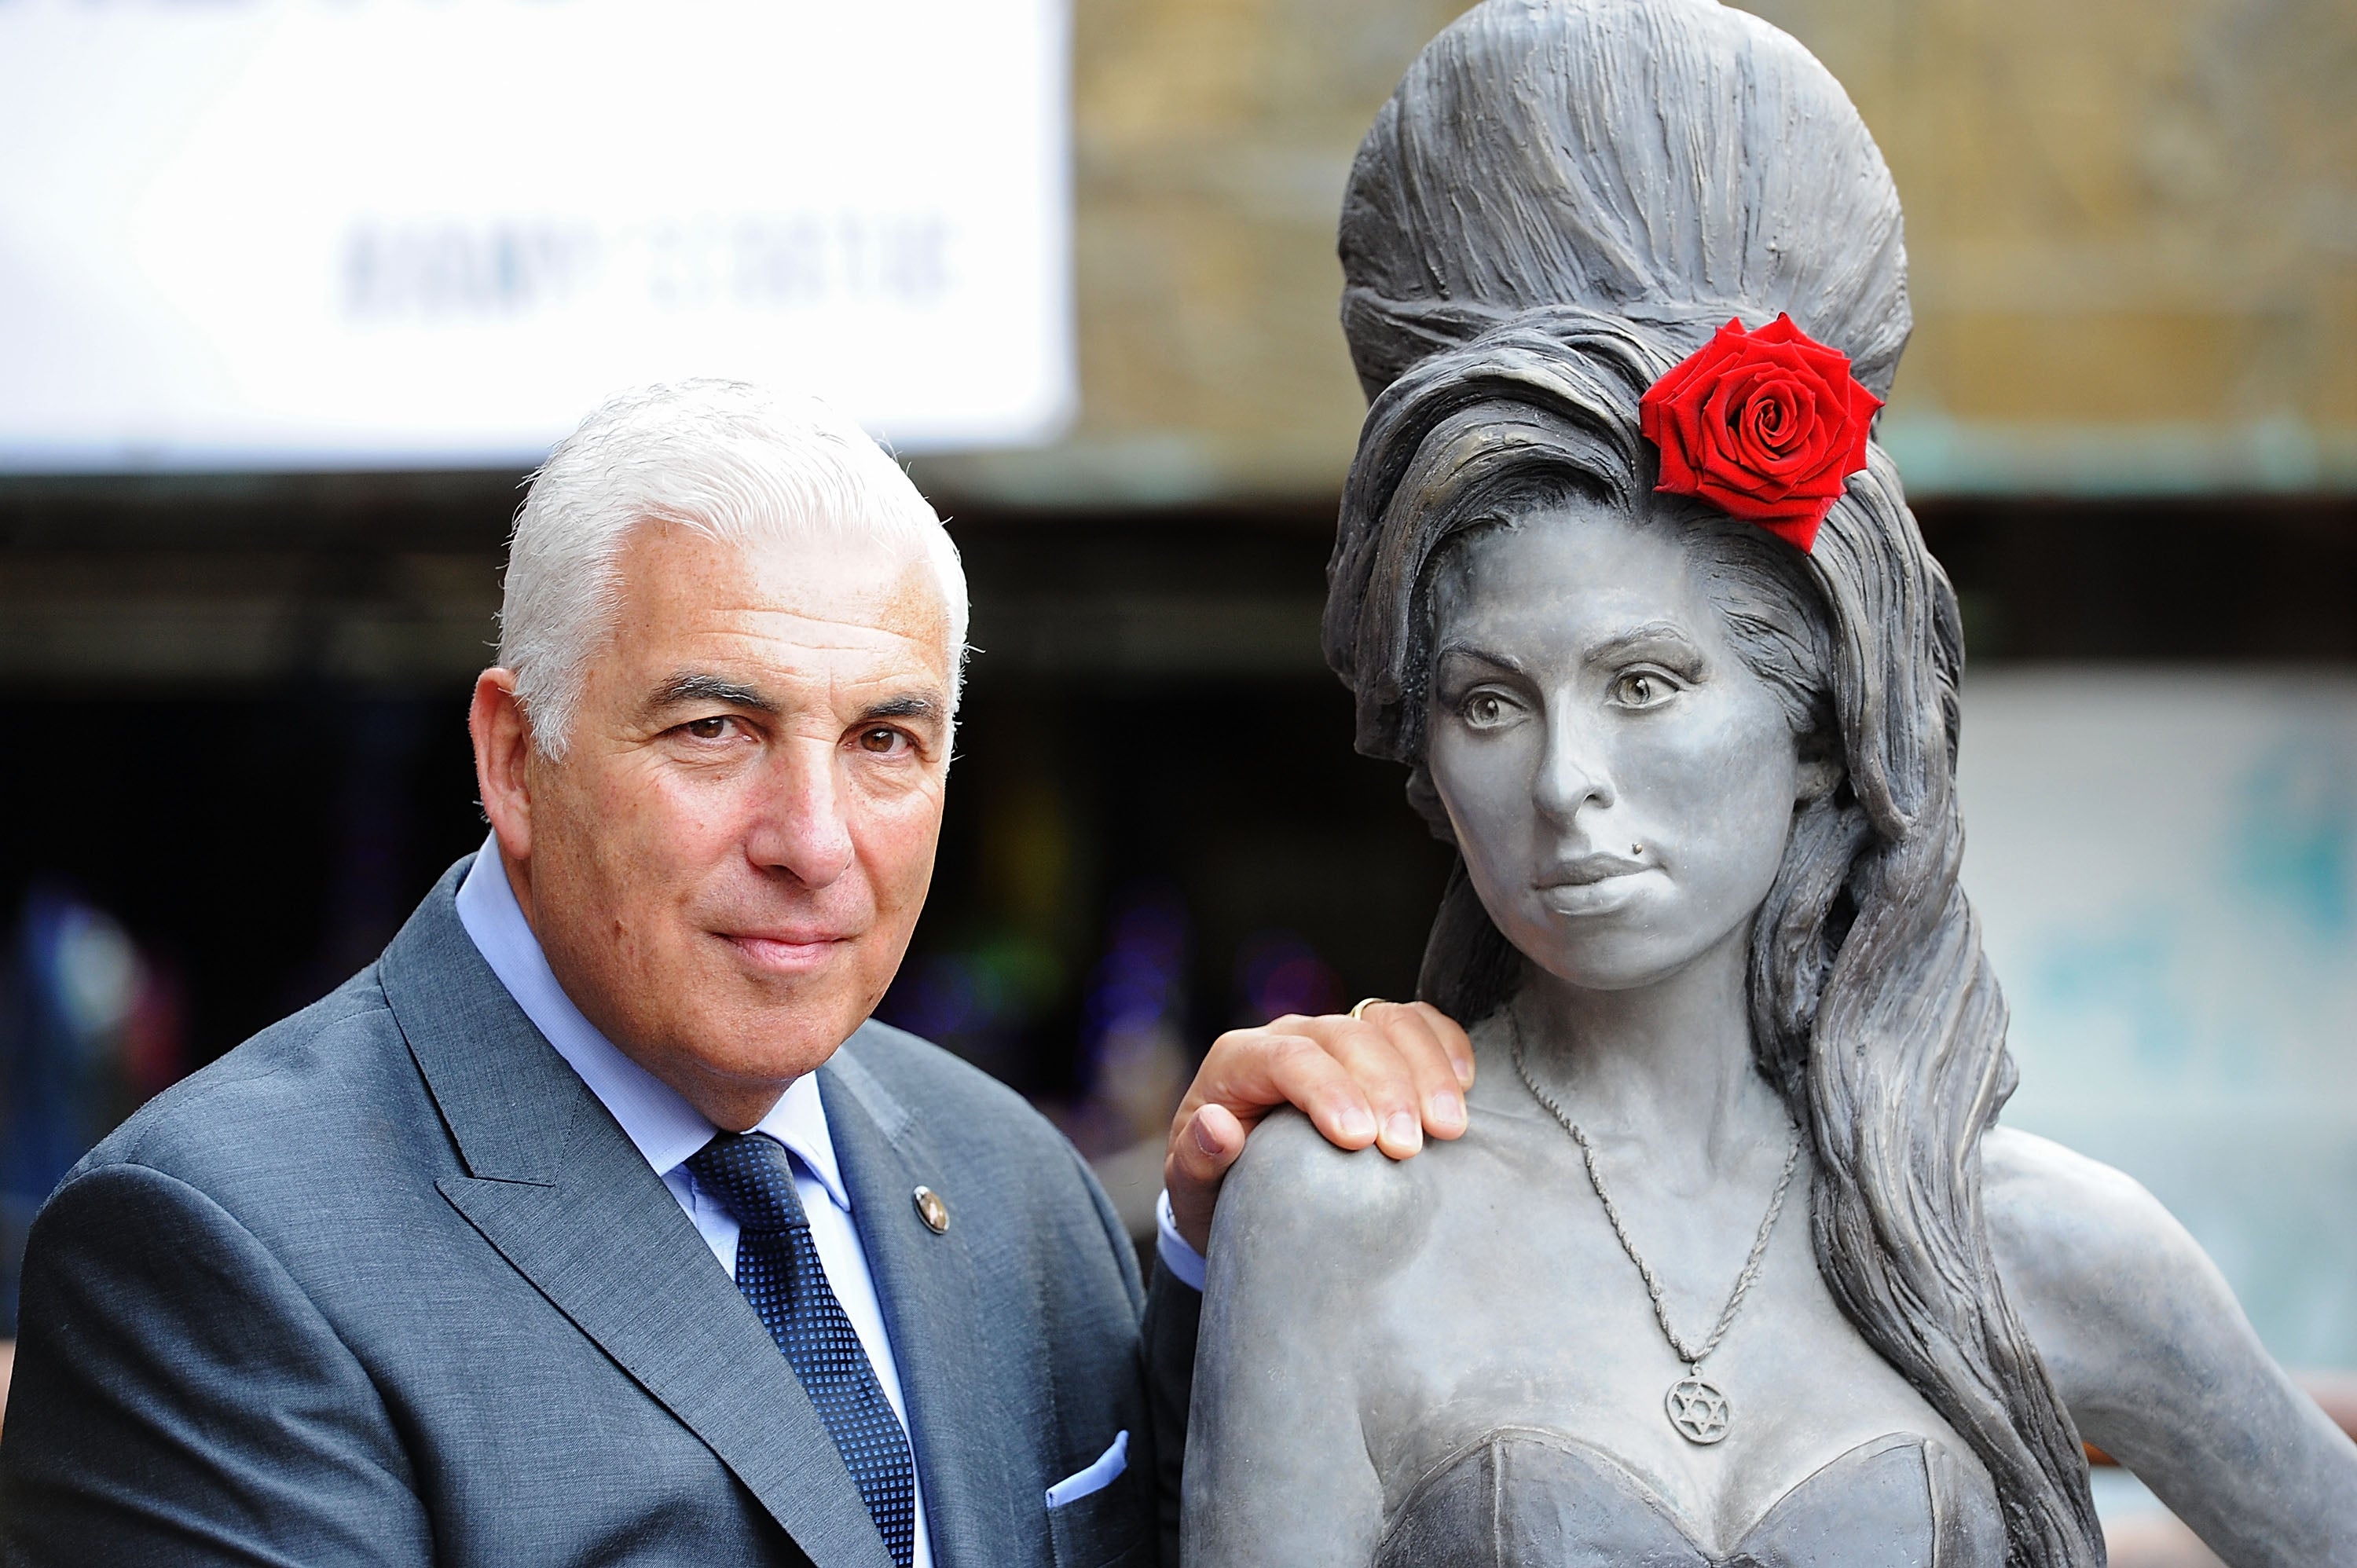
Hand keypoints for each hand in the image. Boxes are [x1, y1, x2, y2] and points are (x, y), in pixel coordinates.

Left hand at [1163, 1000, 1474, 1252]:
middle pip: (1347, 1035)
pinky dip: (1446, 1045)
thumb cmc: (1218, 1188)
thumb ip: (1195, 1160)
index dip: (1327, 1088)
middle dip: (1384, 1086)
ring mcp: (1338, 1035)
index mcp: (1238, 1061)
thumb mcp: (1192, 1189)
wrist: (1242, 1188)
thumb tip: (1217, 1125)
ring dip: (1426, 1069)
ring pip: (1389, 1021)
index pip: (1288, 1055)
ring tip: (1448, 1129)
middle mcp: (1291, 1035)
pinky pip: (1418, 1024)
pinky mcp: (1377, 1046)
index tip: (1359, 1139)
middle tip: (1408, 1149)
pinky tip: (1465, 1086)